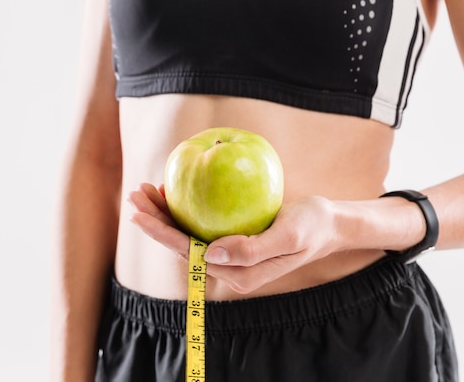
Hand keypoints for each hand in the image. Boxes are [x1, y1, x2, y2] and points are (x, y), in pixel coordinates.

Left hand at [128, 183, 341, 293]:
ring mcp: (229, 257)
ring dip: (164, 215)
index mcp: (238, 274)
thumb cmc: (311, 227)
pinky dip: (183, 211)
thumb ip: (252, 251)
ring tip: (145, 190)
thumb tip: (211, 253)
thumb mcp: (288, 236)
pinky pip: (200, 228)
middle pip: (181, 246)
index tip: (140, 213)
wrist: (327, 225)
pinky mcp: (232, 242)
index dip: (162, 234)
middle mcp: (229, 269)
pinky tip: (172, 192)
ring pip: (186, 236)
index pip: (190, 254)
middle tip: (136, 193)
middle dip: (155, 222)